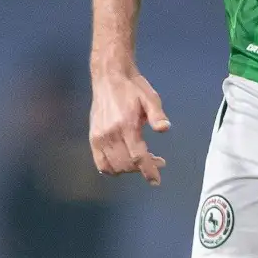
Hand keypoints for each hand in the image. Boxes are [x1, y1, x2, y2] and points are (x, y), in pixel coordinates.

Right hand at [89, 63, 169, 185]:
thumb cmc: (134, 88)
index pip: (138, 156)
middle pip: (126, 164)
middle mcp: (110, 134)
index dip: (148, 171)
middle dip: (143, 169)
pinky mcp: (93, 138)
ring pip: (113, 167)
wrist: (110, 77)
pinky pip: (100, 163)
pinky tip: (124, 164)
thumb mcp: (151, 98)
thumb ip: (157, 115)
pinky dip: (112, 169)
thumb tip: (165, 129)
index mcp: (126, 125)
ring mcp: (99, 137)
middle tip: (158, 161)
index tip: (156, 180)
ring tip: (142, 161)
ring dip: (129, 170)